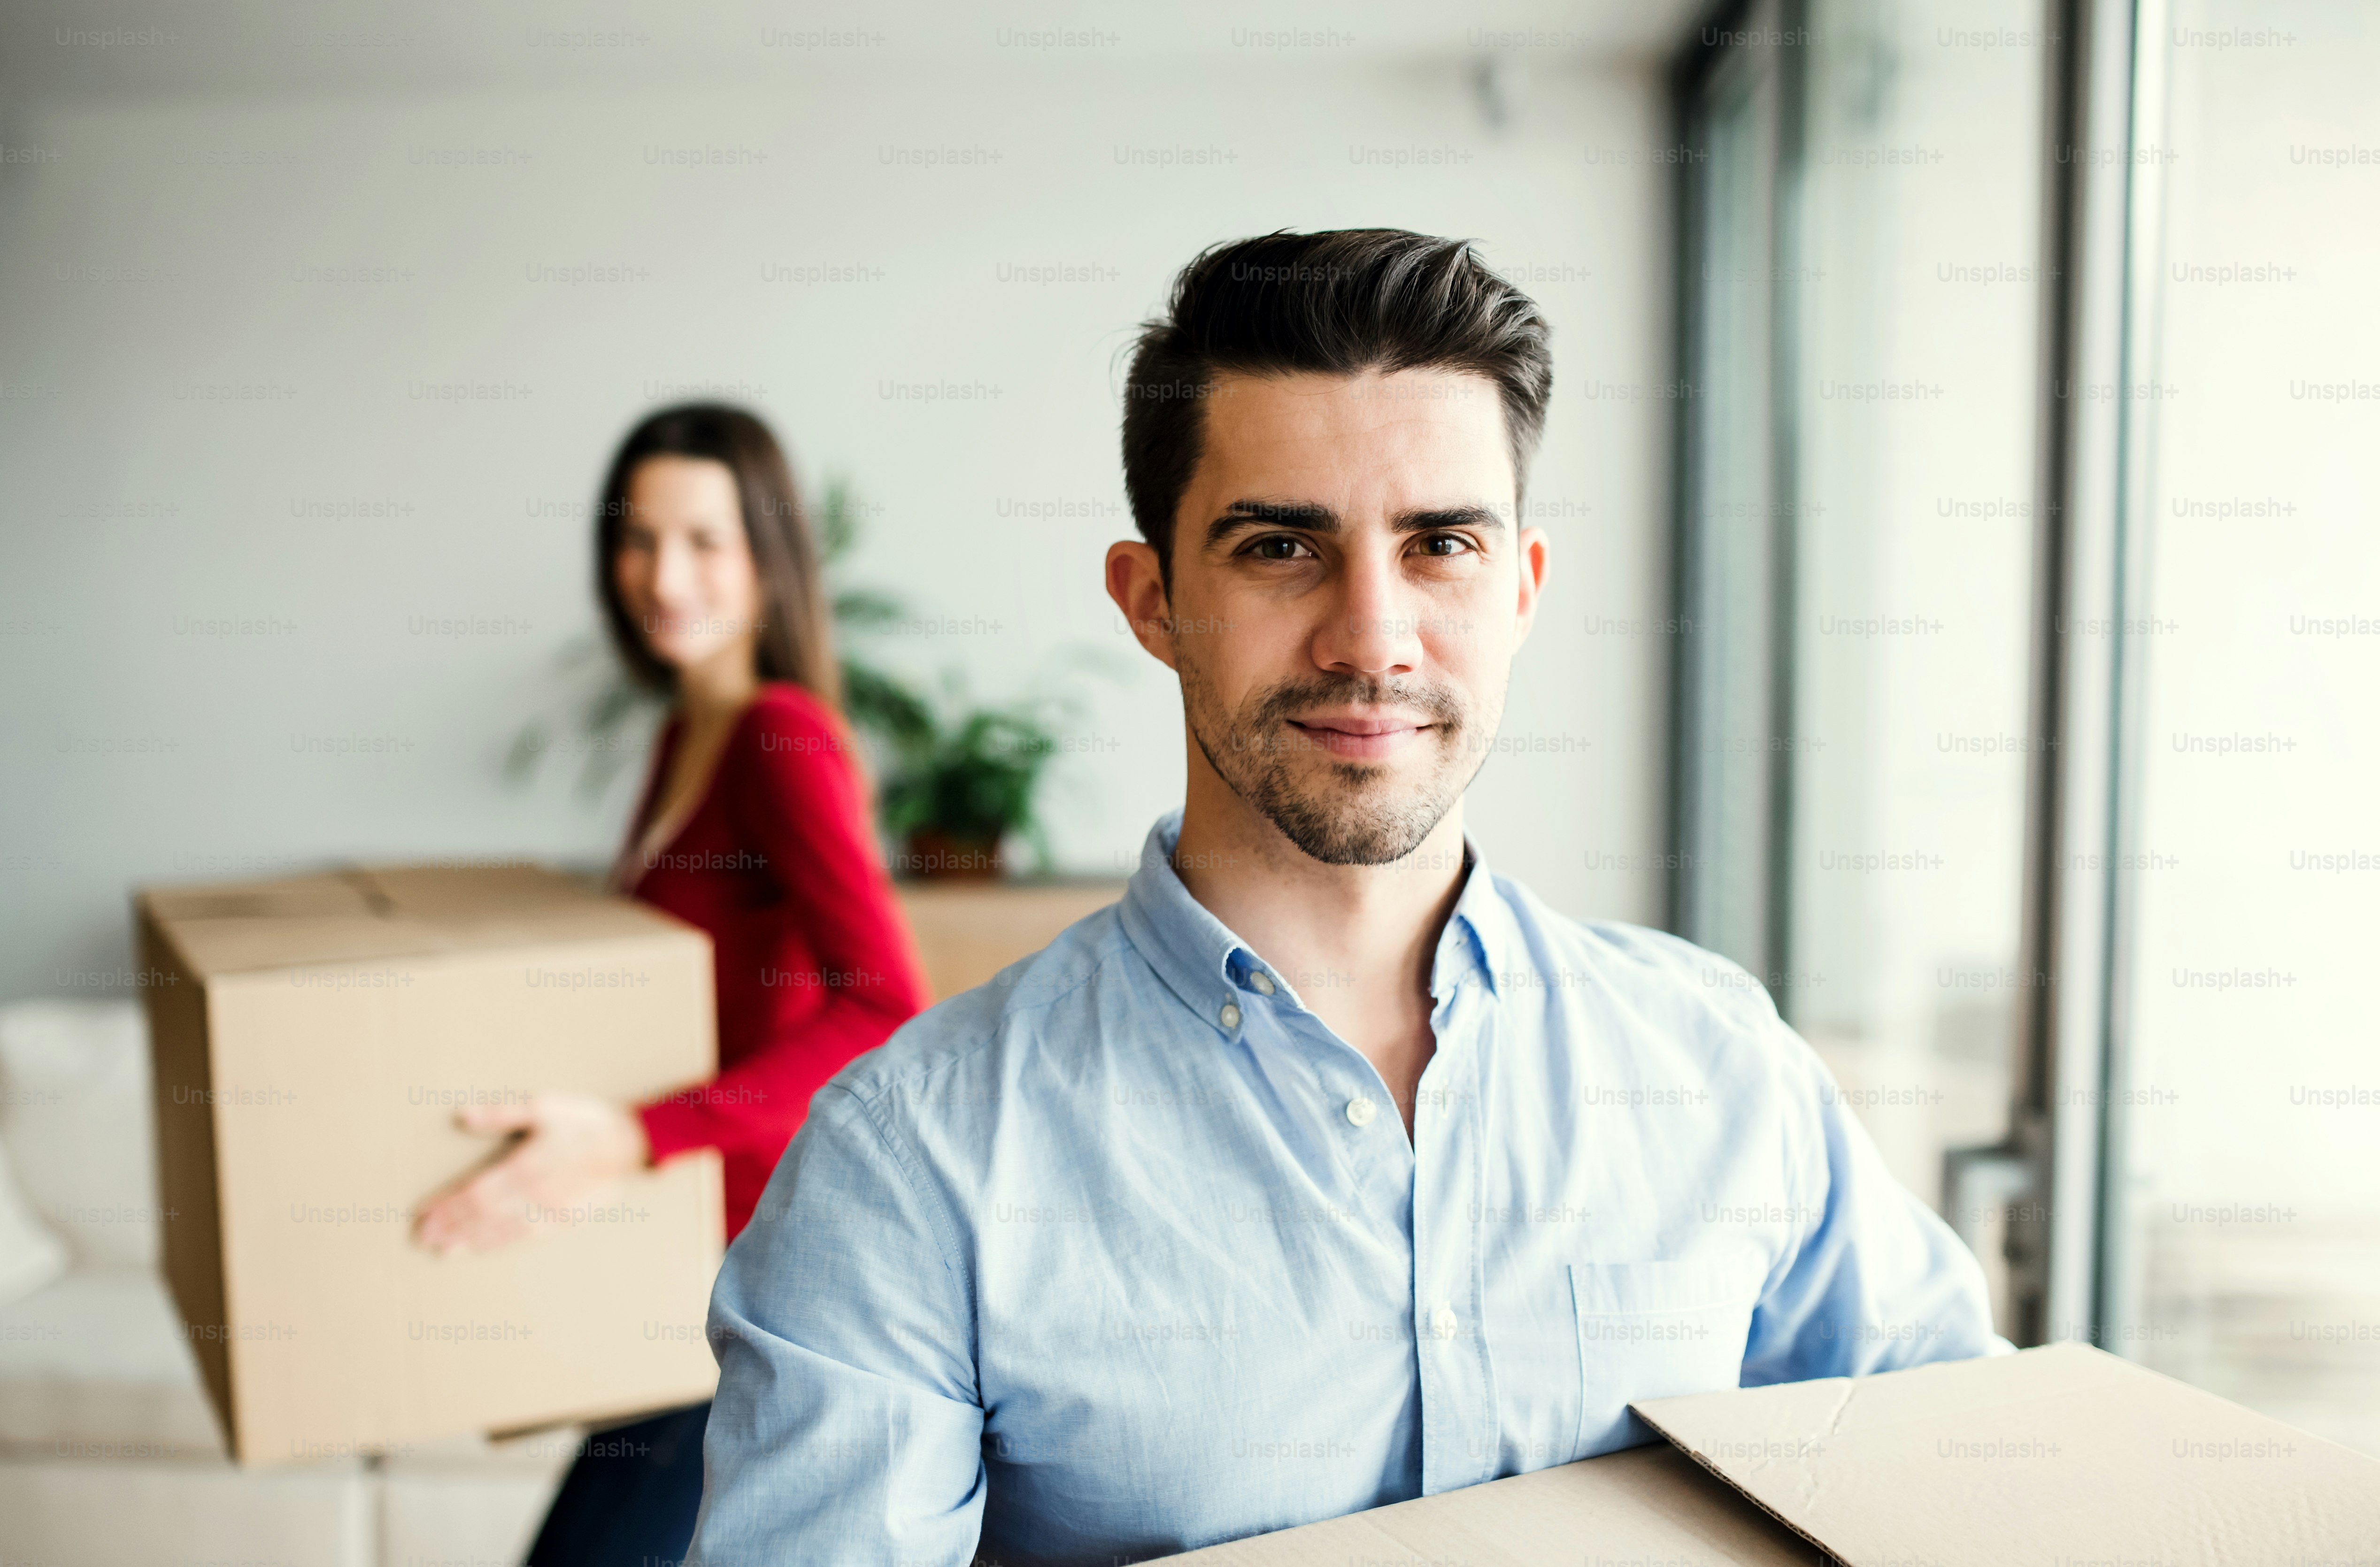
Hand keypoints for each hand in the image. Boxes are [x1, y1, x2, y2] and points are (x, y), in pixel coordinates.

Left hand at [413, 1093, 649, 1255]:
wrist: (629, 1145)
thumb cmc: (584, 1122)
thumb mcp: (545, 1106)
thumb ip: (502, 1113)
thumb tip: (462, 1115)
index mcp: (527, 1166)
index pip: (477, 1192)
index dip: (448, 1204)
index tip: (423, 1212)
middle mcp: (535, 1195)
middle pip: (483, 1216)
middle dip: (452, 1227)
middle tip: (423, 1237)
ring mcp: (550, 1212)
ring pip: (501, 1232)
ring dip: (470, 1241)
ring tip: (444, 1251)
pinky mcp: (563, 1221)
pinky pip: (524, 1237)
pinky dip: (498, 1244)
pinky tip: (481, 1248)